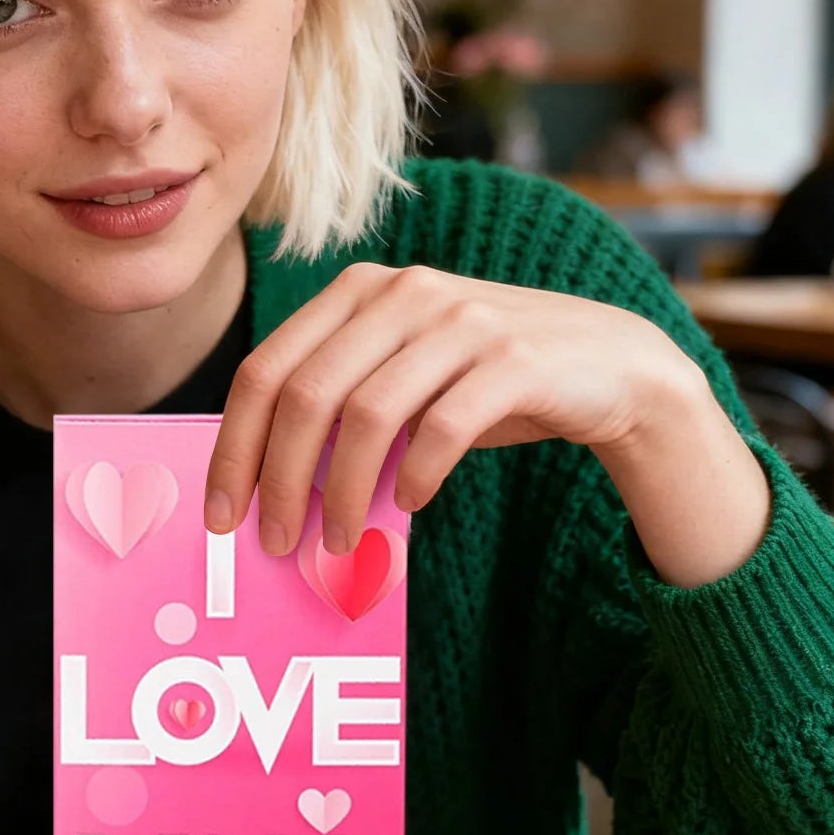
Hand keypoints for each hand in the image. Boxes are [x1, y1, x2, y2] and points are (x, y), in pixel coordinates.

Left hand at [204, 263, 757, 578]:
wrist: (610, 366)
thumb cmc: (484, 384)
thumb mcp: (402, 382)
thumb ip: (337, 410)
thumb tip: (265, 488)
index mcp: (358, 291)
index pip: (266, 369)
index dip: (234, 446)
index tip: (223, 514)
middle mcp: (402, 293)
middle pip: (306, 394)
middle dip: (279, 479)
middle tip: (274, 542)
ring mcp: (460, 320)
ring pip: (367, 415)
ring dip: (344, 492)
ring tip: (340, 541)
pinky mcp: (514, 358)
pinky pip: (442, 427)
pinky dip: (416, 474)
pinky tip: (412, 503)